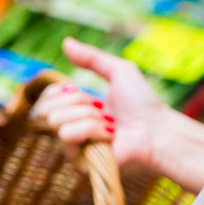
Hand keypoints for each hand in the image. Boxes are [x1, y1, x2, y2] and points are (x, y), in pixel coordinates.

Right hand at [33, 37, 203, 192]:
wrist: (156, 131)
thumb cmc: (143, 105)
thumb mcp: (118, 71)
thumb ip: (91, 58)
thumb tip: (65, 42)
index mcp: (79, 111)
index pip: (47, 99)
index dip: (60, 91)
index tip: (80, 90)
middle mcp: (74, 129)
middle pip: (47, 109)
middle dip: (77, 102)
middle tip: (102, 110)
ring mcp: (75, 148)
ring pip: (56, 121)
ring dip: (88, 116)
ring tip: (110, 125)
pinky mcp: (78, 162)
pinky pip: (67, 135)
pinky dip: (91, 130)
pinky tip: (109, 137)